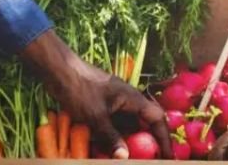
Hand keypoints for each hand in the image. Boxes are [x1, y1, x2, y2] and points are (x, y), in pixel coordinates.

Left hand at [21, 31, 171, 159]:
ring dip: (124, 141)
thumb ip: (111, 137)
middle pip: (143, 125)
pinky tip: (101, 149)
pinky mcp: (101, 107)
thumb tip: (124, 157)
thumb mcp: (96, 116)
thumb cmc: (81, 89)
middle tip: (146, 159)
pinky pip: (111, 125)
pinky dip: (110, 137)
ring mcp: (114, 104)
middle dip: (145, 143)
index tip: (168, 157)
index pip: (156, 120)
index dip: (164, 139)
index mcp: (134, 99)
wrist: (59, 70)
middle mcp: (128, 102)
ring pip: (125, 127)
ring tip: (121, 157)